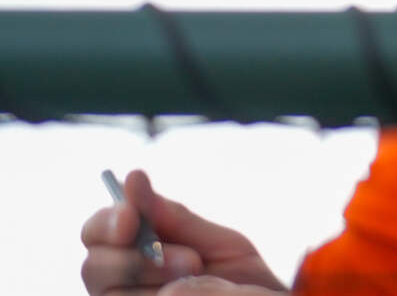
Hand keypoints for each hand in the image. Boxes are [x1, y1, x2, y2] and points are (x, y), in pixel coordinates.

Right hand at [79, 170, 286, 294]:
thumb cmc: (237, 278)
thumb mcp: (213, 243)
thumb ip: (172, 218)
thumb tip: (132, 177)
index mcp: (131, 251)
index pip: (94, 232)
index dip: (106, 222)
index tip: (131, 218)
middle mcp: (117, 284)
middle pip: (93, 267)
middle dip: (138, 260)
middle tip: (191, 261)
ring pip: (112, 294)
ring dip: (156, 281)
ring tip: (200, 275)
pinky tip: (195, 293)